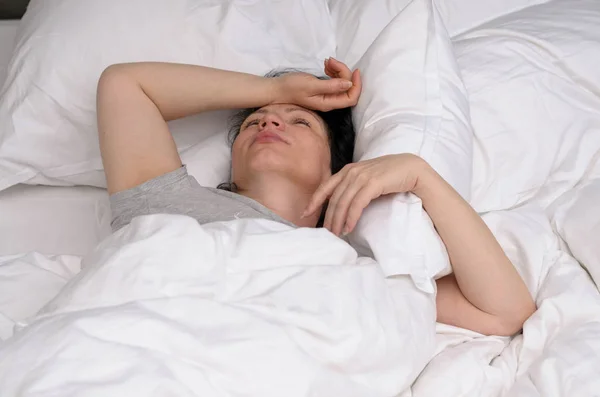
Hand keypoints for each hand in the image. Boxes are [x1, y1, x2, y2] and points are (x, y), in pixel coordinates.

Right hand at [272, 57, 361, 111]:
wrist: (278, 88)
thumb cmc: (292, 87)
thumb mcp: (312, 85)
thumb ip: (331, 86)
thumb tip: (349, 84)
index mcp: (328, 103)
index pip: (351, 98)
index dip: (357, 85)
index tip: (355, 70)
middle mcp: (330, 101)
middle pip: (348, 88)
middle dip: (344, 73)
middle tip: (331, 61)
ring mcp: (327, 95)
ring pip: (342, 82)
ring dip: (338, 70)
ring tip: (327, 62)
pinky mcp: (323, 89)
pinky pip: (335, 80)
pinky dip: (333, 71)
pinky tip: (326, 65)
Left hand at [302, 154, 427, 235]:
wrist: (411, 168)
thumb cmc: (390, 175)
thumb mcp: (366, 179)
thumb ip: (353, 186)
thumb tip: (342, 205)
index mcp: (348, 170)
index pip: (325, 187)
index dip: (314, 201)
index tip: (305, 214)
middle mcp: (352, 172)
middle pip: (334, 199)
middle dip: (328, 218)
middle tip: (327, 233)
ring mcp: (362, 176)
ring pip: (343, 203)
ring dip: (338, 221)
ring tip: (337, 234)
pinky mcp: (373, 183)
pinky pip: (357, 204)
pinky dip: (351, 217)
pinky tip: (349, 227)